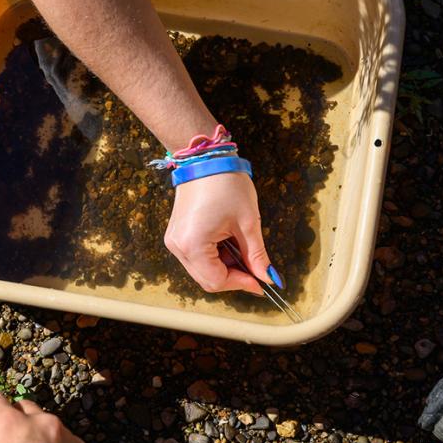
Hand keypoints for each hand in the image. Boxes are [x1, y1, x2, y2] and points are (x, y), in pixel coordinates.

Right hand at [165, 172, 273, 294]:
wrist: (205, 158)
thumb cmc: (227, 185)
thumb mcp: (248, 223)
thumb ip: (257, 256)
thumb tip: (268, 278)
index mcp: (193, 245)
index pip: (217, 281)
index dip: (241, 284)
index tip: (261, 281)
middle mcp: (178, 247)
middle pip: (207, 280)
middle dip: (233, 277)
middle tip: (254, 268)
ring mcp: (175, 241)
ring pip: (202, 271)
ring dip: (224, 268)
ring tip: (241, 249)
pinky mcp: (176, 235)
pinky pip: (196, 258)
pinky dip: (214, 257)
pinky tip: (227, 242)